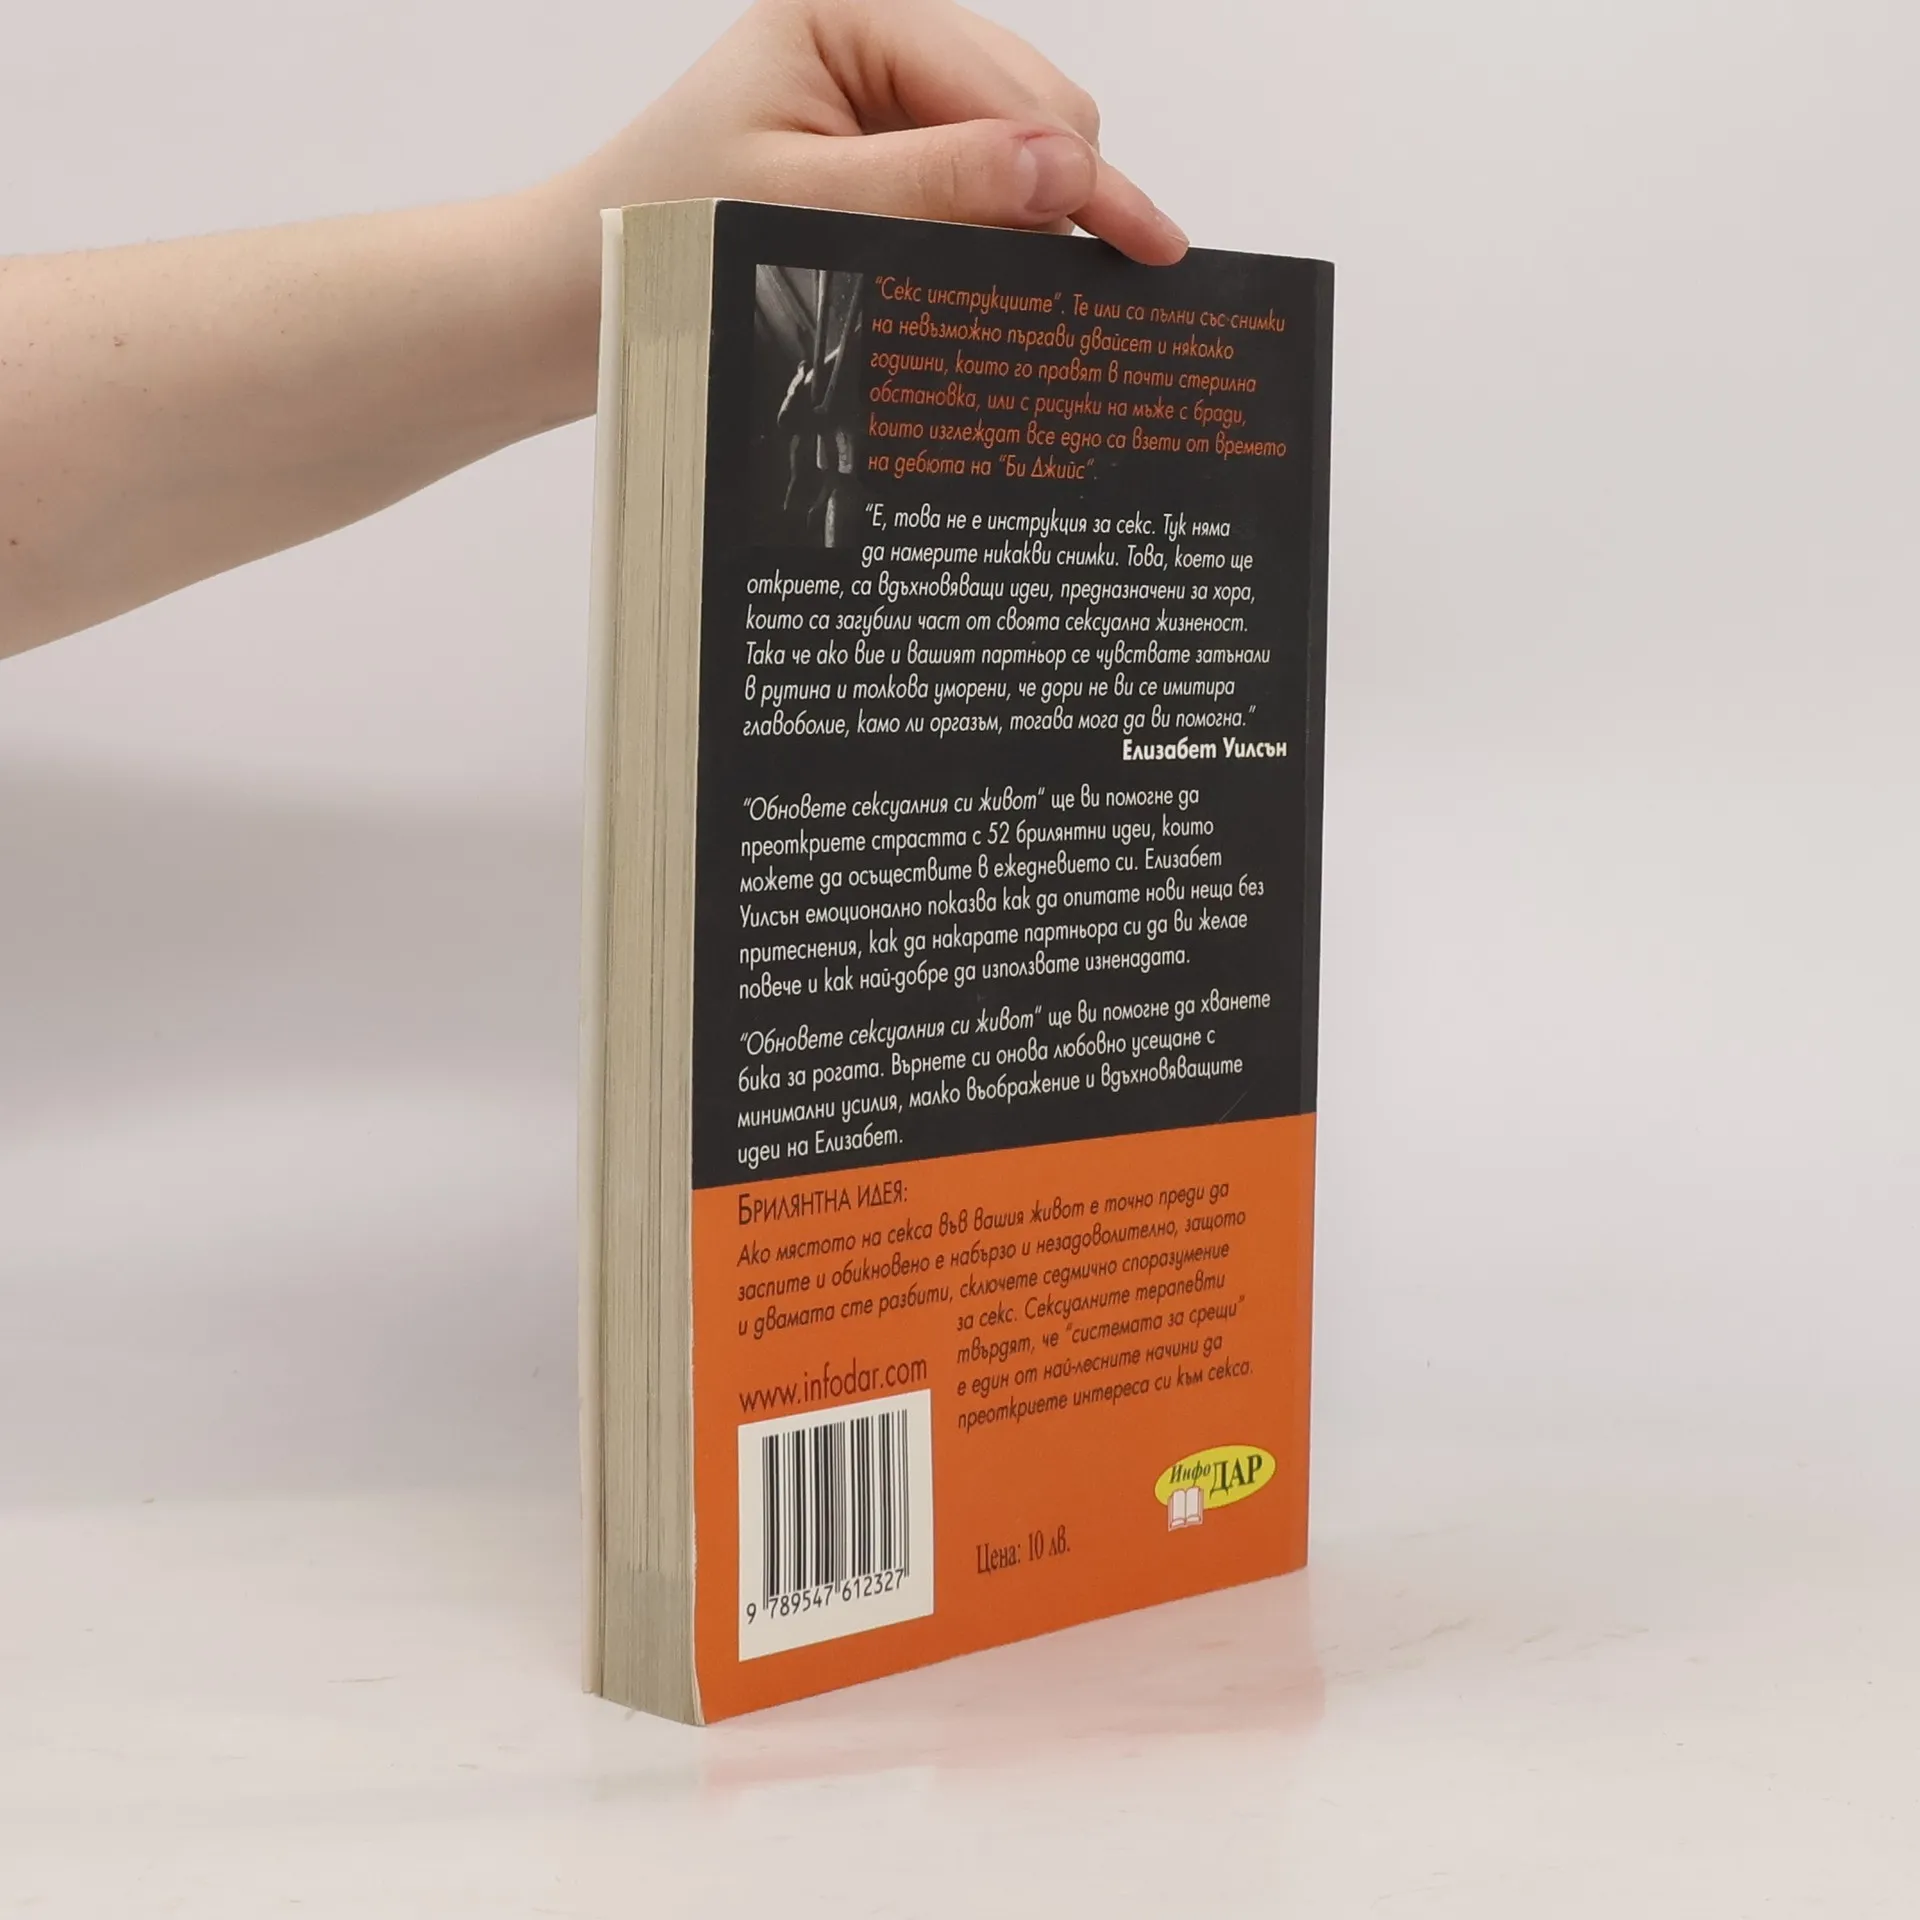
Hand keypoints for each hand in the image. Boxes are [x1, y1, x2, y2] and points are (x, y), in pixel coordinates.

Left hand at [542, 0, 1186, 265]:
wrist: (574, 296)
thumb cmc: (662, 233)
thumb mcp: (802, 205)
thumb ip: (938, 184)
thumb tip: (1067, 171)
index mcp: (849, 13)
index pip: (1009, 86)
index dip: (1084, 171)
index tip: (1151, 248)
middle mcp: (873, 44)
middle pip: (1032, 109)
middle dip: (1067, 195)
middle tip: (1102, 293)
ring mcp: (880, 105)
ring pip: (1014, 156)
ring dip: (1035, 227)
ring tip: (1043, 302)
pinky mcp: (877, 163)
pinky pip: (973, 196)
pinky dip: (997, 244)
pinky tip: (1004, 289)